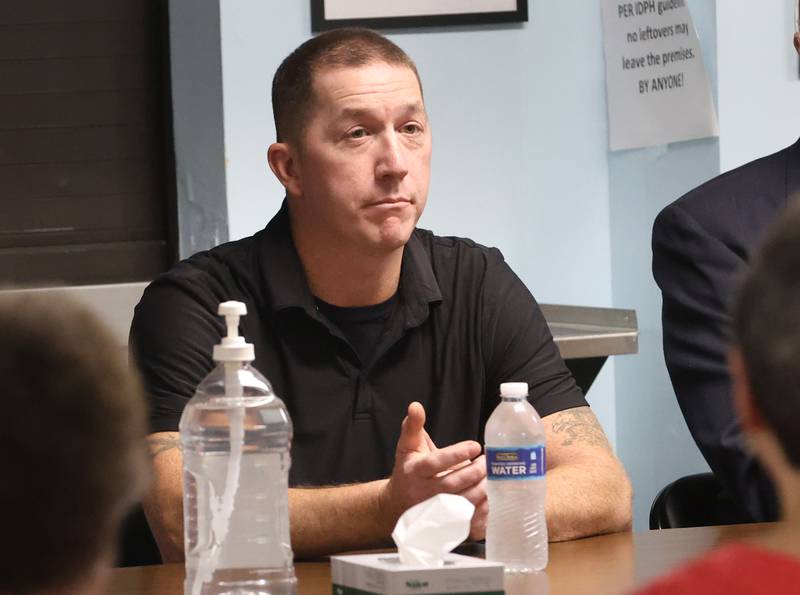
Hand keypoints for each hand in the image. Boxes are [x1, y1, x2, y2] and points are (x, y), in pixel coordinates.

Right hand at [381, 402, 487, 539]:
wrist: (397, 503)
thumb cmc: (408, 470)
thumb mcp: (407, 446)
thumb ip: (413, 426)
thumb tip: (416, 406)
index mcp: (415, 471)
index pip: (437, 463)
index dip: (457, 454)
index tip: (475, 446)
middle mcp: (423, 492)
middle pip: (453, 483)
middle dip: (475, 471)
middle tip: (489, 461)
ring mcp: (434, 511)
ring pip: (462, 502)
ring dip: (481, 489)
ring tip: (492, 475)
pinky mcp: (444, 523)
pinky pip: (467, 520)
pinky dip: (482, 510)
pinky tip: (490, 497)